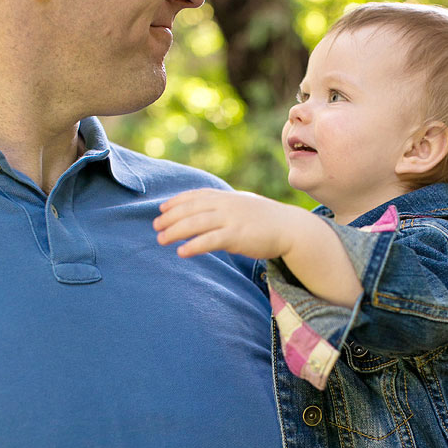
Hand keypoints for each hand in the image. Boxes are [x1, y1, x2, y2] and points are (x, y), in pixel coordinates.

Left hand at [154, 187, 296, 258]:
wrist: (291, 228)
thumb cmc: (266, 220)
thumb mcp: (243, 206)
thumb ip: (225, 207)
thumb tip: (207, 213)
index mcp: (227, 196)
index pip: (196, 195)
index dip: (176, 201)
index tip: (161, 208)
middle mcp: (226, 204)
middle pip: (191, 209)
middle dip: (170, 217)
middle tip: (155, 227)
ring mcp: (232, 219)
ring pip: (196, 223)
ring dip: (175, 231)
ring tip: (161, 240)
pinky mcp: (237, 236)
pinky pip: (210, 240)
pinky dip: (193, 245)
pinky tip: (181, 252)